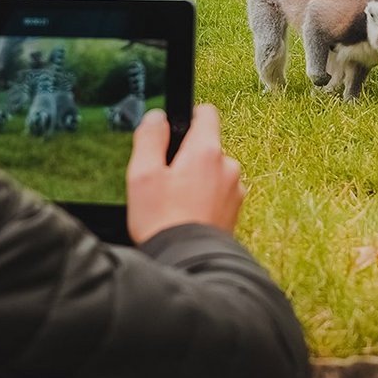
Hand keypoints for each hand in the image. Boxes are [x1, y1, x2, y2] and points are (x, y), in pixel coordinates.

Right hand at [126, 104, 244, 243]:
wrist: (187, 264)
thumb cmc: (162, 220)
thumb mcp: (142, 174)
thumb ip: (150, 137)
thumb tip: (158, 117)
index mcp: (206, 151)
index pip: (207, 113)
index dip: (189, 116)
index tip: (175, 131)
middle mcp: (228, 166)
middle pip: (207, 146)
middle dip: (188, 156)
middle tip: (165, 179)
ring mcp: (235, 190)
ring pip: (213, 171)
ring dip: (198, 179)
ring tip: (175, 203)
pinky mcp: (235, 211)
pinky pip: (219, 193)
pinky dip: (205, 199)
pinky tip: (188, 215)